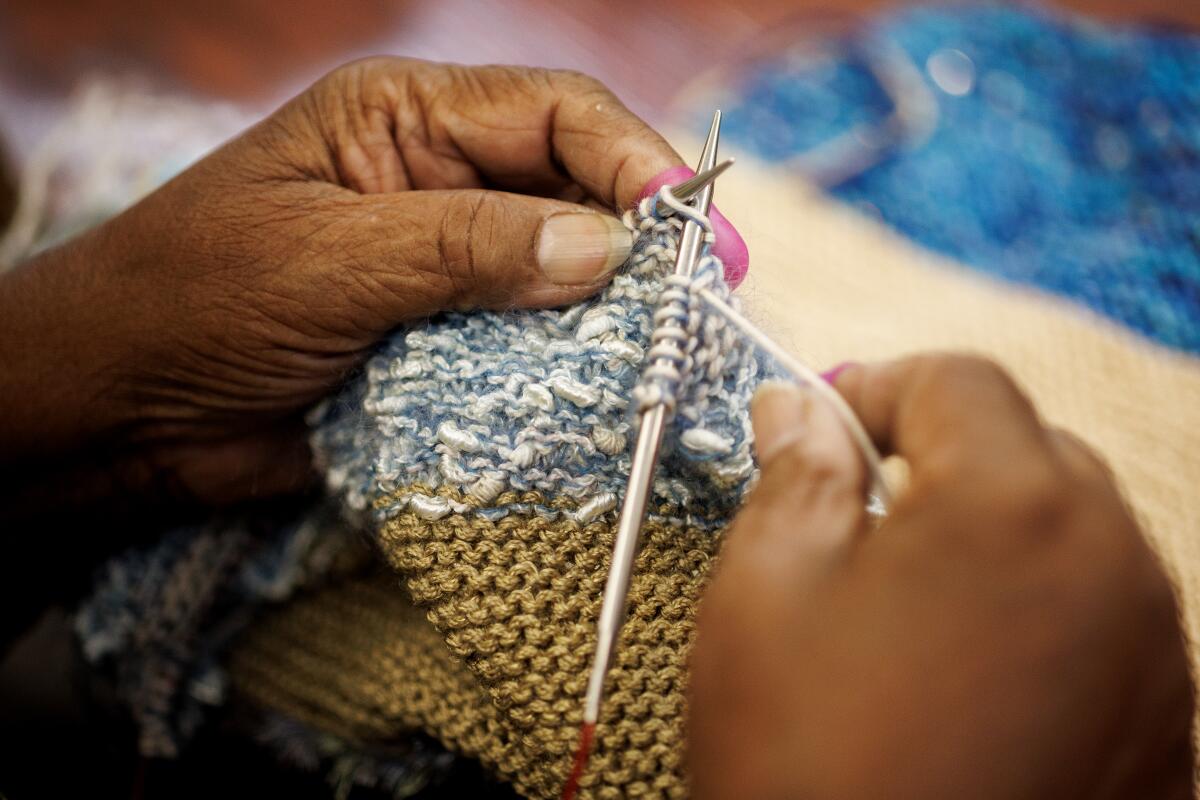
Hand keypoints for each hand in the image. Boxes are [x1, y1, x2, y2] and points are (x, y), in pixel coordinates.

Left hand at [0, 58, 680, 506]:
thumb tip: (603, 248)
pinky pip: (528, 346)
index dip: (632, 161)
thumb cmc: (196, 299)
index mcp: (406, 121)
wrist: (122, 410)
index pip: (553, 114)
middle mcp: (441, 184)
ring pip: (562, 276)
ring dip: (608, 313)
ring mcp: (446, 268)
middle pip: (574, 193)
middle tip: (701, 299)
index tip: (689, 226)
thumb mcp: (330, 257)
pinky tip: (600, 390)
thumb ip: (466, 245)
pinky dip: (565, 368)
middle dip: (638, 241)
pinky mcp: (444, 343)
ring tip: (663, 350)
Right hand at [690, 356, 1192, 798]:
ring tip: (906, 604)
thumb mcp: (763, 590)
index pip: (957, 380)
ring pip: (1075, 533)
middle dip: (940, 458)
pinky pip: (1105, 621)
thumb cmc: (804, 766)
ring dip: (994, 535)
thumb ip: (793, 472)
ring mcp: (1158, 657)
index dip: (876, 386)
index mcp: (1014, 508)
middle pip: (1029, 448)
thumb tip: (798, 410)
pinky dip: (1038, 612)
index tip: (823, 422)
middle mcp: (1117, 567)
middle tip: (854, 511)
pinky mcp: (1168, 731)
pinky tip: (964, 670)